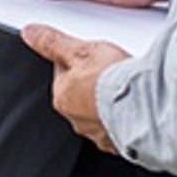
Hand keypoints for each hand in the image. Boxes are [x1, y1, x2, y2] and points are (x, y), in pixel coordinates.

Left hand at [22, 25, 129, 153]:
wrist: (146, 106)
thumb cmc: (113, 81)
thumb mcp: (80, 51)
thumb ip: (52, 43)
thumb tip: (30, 34)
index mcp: (62, 98)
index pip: (63, 73)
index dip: (77, 59)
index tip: (90, 54)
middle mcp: (76, 120)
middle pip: (81, 93)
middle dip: (93, 81)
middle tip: (110, 68)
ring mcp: (99, 133)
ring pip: (100, 111)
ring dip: (108, 100)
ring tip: (125, 86)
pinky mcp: (121, 142)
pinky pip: (120, 126)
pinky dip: (125, 116)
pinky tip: (134, 104)